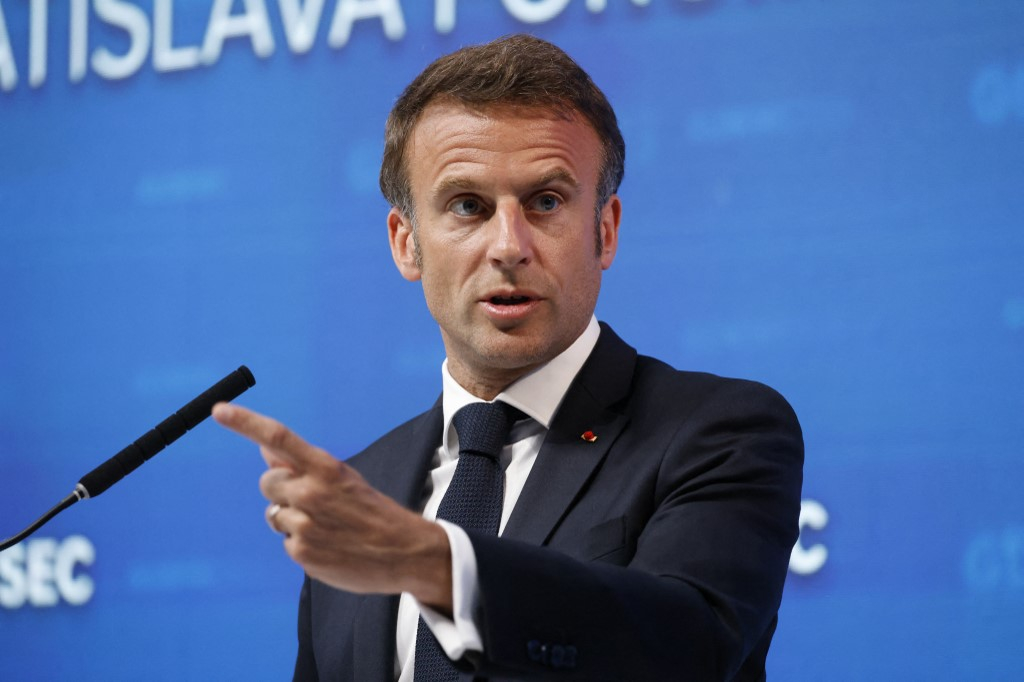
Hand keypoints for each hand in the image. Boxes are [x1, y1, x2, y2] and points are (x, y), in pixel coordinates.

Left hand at [212, 402, 452, 611]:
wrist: (404, 552)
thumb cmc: (372, 511)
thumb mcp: (344, 478)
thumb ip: (303, 465)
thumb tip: (265, 447)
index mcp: (325, 468)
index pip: (278, 438)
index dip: (245, 423)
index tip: (219, 410)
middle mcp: (310, 492)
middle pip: (267, 481)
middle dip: (283, 488)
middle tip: (314, 501)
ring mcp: (303, 524)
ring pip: (274, 514)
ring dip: (292, 518)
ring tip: (327, 526)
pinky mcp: (301, 552)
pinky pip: (286, 540)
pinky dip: (302, 542)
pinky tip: (328, 545)